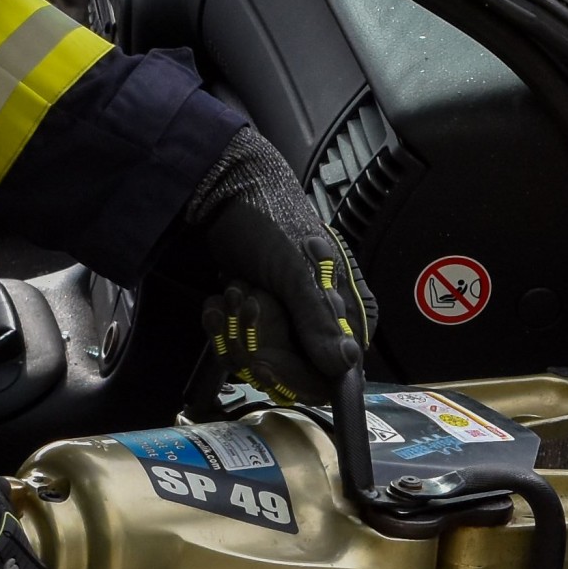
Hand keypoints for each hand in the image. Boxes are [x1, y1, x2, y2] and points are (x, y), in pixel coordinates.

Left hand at [176, 127, 378, 399]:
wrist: (223, 193)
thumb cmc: (269, 222)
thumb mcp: (295, 270)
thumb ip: (319, 318)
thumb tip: (347, 362)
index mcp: (351, 311)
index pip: (336, 372)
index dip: (298, 375)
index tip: (263, 363)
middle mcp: (327, 322)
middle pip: (296, 372)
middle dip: (260, 343)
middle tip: (243, 303)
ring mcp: (293, 322)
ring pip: (265, 361)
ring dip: (238, 331)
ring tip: (231, 291)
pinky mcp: (263, 320)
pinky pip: (244, 347)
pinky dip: (224, 329)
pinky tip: (216, 302)